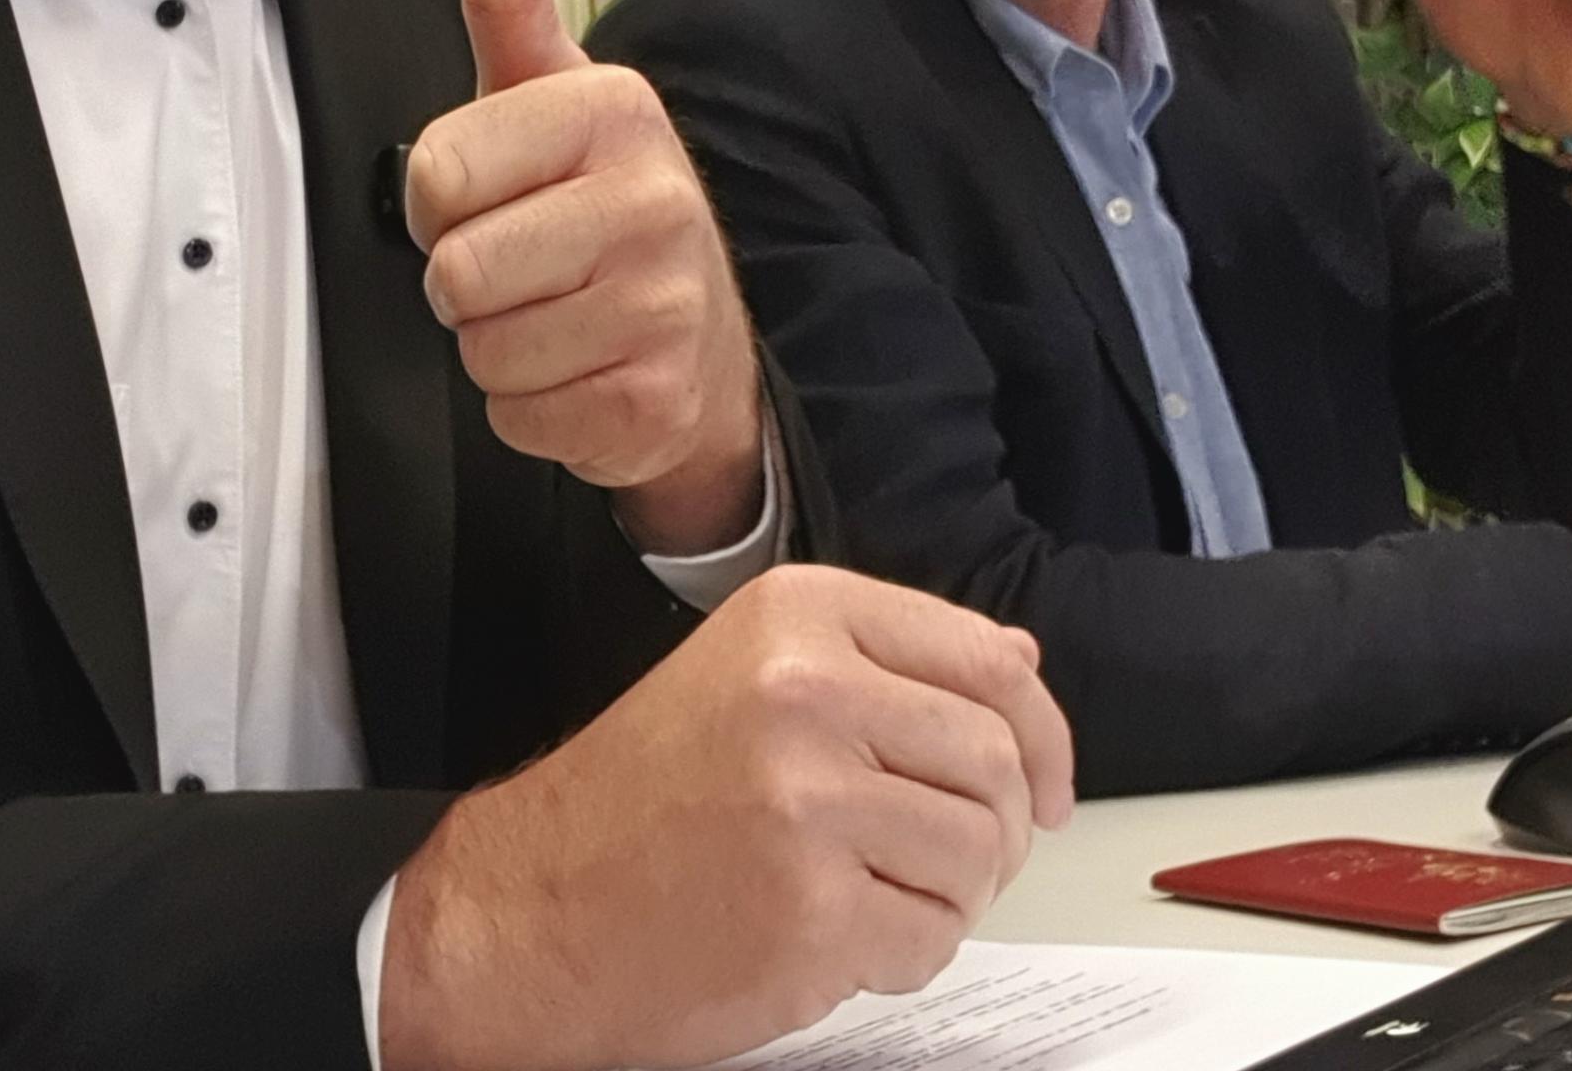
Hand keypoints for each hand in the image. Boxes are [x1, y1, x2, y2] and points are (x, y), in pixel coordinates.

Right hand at [377, 566, 1077, 1070]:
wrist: (525, 910)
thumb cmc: (635, 805)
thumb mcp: (747, 678)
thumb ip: (883, 666)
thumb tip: (1017, 669)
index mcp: (797, 615)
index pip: (988, 660)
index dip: (1042, 735)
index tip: (1046, 786)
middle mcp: (806, 690)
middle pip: (998, 761)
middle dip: (1000, 830)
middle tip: (954, 863)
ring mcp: (809, 801)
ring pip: (980, 854)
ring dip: (948, 897)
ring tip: (872, 897)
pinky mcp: (811, 909)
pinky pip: (932, 938)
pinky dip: (903, 956)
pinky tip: (834, 940)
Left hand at [406, 0, 767, 552]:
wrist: (705, 342)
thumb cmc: (599, 206)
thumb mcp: (547, 93)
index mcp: (616, 112)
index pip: (438, 175)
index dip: (441, 200)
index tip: (494, 195)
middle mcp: (656, 201)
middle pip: (456, 271)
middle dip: (465, 281)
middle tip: (524, 266)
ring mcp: (664, 308)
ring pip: (484, 348)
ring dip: (496, 347)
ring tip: (555, 316)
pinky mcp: (653, 403)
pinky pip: (520, 417)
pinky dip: (532, 408)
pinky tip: (580, 372)